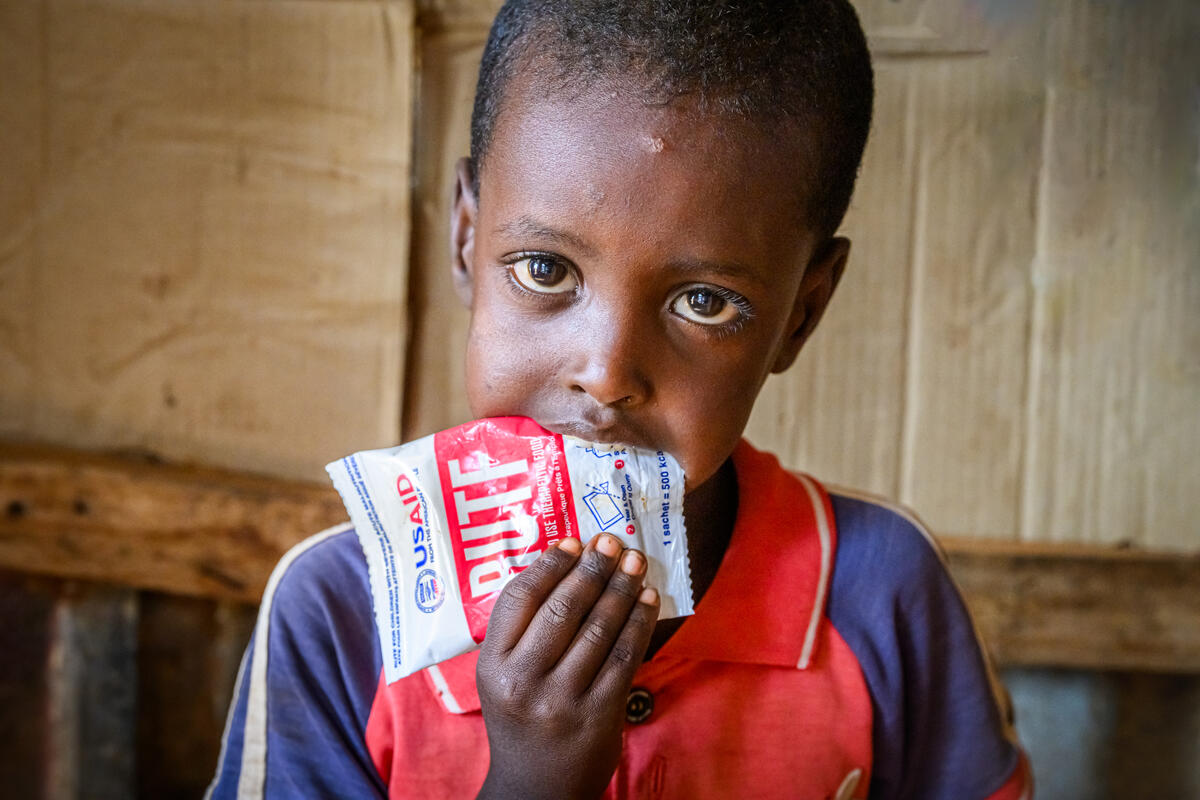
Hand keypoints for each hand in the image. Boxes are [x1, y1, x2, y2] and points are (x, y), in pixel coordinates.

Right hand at [474, 533, 659, 799]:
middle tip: (611, 542)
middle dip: (593, 568)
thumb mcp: (501, 677)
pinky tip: (647, 601)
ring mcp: (562, 699)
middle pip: (564, 607)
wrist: (535, 789)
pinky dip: (639, 622)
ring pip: (599, 627)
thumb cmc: (520, 719)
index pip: (519, 598)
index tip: (572, 541)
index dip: (549, 564)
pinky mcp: (599, 714)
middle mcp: (524, 679)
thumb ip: (521, 632)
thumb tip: (564, 567)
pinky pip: (625, 656)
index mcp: (493, 665)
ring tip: (634, 562)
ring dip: (621, 588)